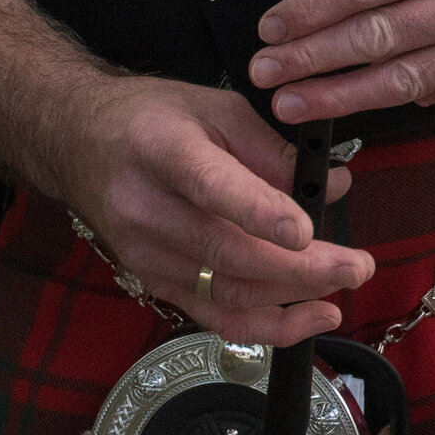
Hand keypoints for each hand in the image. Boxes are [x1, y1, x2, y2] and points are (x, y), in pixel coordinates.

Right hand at [42, 78, 368, 349]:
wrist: (77, 143)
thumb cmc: (153, 119)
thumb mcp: (216, 109)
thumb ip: (274, 150)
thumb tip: (333, 186)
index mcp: (162, 150)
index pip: (212, 188)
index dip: (261, 213)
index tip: (307, 232)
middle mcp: (146, 209)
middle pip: (228, 254)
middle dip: (303, 269)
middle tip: (357, 265)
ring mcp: (144, 254)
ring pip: (226, 292)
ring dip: (293, 299)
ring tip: (345, 285)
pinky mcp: (151, 281)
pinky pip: (214, 315)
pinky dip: (267, 325)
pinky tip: (310, 316)